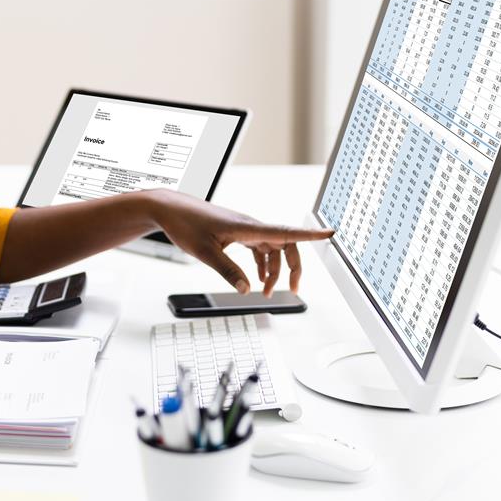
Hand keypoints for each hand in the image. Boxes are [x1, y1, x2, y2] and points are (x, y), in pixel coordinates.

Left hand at [147, 190, 334, 295]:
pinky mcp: (237, 232)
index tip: (331, 233)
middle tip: (293, 290)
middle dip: (293, 267)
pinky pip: (259, 247)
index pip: (286, 231)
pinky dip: (262, 264)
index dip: (311, 234)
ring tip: (267, 292)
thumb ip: (227, 271)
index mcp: (247, 227)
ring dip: (274, 270)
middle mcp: (250, 225)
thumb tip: (247, 289)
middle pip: (285, 243)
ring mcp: (245, 228)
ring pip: (272, 248)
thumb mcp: (204, 252)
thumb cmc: (185, 224)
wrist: (169, 209)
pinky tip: (257, 278)